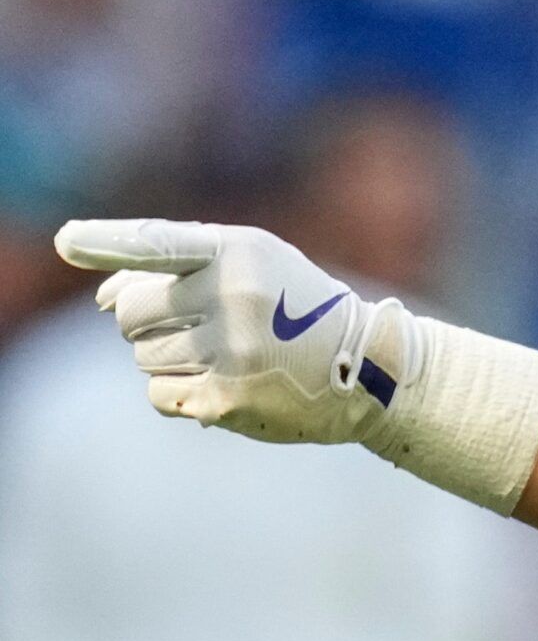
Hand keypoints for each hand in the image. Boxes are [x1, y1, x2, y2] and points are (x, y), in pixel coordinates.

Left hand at [54, 218, 414, 443]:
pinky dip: (177, 392)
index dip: (108, 242)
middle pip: (130, 313)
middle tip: (197, 326)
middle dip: (146, 322)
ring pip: (142, 357)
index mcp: (239, 253)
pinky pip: (159, 394)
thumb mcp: (253, 266)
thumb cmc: (297, 307)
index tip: (66, 242)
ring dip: (167, 358)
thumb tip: (99, 299)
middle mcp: (235, 298)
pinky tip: (220, 383)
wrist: (368, 367)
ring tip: (225, 354)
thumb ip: (177, 267)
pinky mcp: (229, 399)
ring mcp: (232, 352)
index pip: (158, 244)